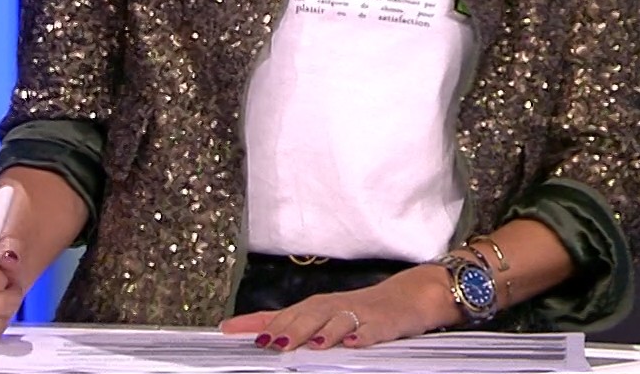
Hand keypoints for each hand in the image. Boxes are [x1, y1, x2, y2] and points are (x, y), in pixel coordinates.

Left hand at [218, 264, 452, 350]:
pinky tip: (352, 344)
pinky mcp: (384, 324)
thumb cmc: (362, 310)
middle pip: (307, 315)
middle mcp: (335, 307)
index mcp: (318, 307)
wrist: (411, 296)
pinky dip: (362, 337)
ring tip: (307, 345)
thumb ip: (296, 324)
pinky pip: (372, 331)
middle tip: (267, 342)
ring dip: (321, 332)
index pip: (281, 313)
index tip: (228, 329)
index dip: (255, 321)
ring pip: (337, 321)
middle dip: (287, 328)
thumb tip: (261, 335)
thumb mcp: (327, 316)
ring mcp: (360, 315)